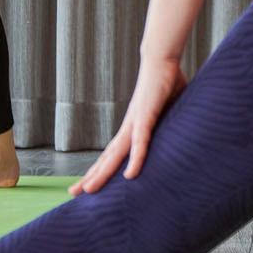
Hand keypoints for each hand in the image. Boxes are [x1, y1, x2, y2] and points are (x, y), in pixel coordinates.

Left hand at [77, 56, 187, 192]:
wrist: (161, 59)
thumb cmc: (166, 82)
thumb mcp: (168, 111)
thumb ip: (168, 124)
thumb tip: (180, 133)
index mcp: (132, 127)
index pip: (112, 153)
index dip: (100, 168)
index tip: (88, 184)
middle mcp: (128, 127)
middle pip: (106, 157)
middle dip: (90, 176)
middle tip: (72, 193)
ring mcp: (135, 122)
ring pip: (116, 154)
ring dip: (102, 173)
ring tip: (88, 190)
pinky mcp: (146, 116)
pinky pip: (140, 142)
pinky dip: (135, 159)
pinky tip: (130, 175)